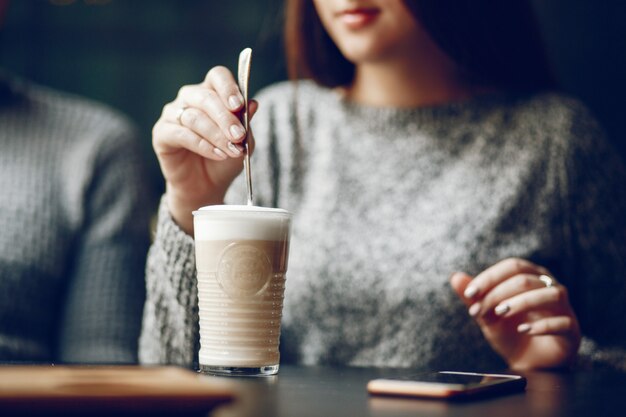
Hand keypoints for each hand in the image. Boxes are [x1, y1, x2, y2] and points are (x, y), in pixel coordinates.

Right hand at [152, 66, 258, 233]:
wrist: (207, 185)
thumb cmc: (225, 158)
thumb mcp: (243, 141)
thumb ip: (246, 122)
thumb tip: (253, 103)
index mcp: (211, 92)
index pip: (218, 76)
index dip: (228, 88)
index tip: (239, 105)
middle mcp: (190, 97)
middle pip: (206, 97)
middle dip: (225, 118)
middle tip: (239, 136)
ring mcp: (173, 113)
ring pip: (194, 117)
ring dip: (216, 135)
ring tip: (232, 150)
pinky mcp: (161, 133)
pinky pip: (181, 134)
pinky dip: (202, 145)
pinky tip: (217, 155)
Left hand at [450, 258, 580, 369]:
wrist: (529, 364)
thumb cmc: (509, 333)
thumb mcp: (486, 315)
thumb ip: (472, 296)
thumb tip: (455, 276)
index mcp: (531, 276)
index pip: (512, 266)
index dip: (489, 277)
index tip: (469, 294)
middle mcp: (550, 287)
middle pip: (526, 279)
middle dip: (498, 294)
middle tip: (479, 311)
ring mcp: (564, 308)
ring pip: (549, 294)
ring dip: (521, 303)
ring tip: (500, 314)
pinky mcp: (571, 329)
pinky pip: (561, 322)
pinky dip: (541, 325)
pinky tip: (524, 330)